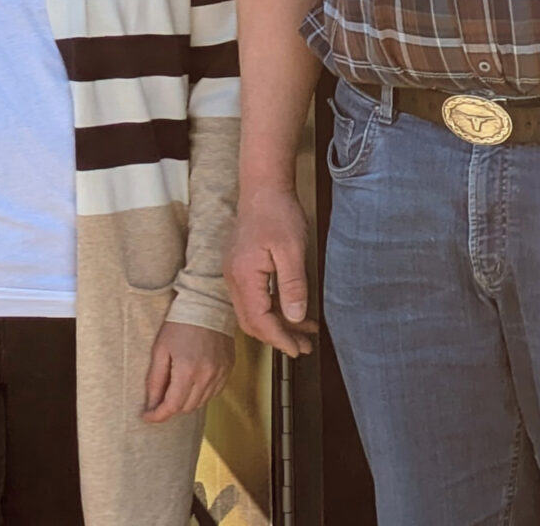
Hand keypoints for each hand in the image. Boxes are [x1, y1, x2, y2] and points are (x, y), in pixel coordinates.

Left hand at [142, 320, 233, 422]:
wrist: (207, 305)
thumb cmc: (179, 324)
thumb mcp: (160, 350)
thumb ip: (155, 380)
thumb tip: (151, 404)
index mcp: (187, 370)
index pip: (172, 406)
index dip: (157, 415)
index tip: (147, 416)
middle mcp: (207, 375)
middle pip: (187, 407)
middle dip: (171, 408)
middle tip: (160, 400)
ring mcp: (220, 372)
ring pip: (201, 402)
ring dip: (186, 402)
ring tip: (176, 390)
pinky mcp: (228, 368)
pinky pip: (214, 392)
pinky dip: (201, 394)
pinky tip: (193, 383)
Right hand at [224, 186, 318, 356]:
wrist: (263, 188)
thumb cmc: (277, 213)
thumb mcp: (292, 249)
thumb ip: (293, 285)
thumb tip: (295, 317)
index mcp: (244, 276)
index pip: (259, 320)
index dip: (279, 339)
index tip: (297, 350)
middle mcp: (234, 279)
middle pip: (253, 322)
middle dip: (278, 337)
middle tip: (303, 347)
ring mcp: (236, 275)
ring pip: (254, 312)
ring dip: (278, 325)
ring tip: (305, 333)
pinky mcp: (242, 270)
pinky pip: (256, 298)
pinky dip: (274, 309)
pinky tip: (294, 311)